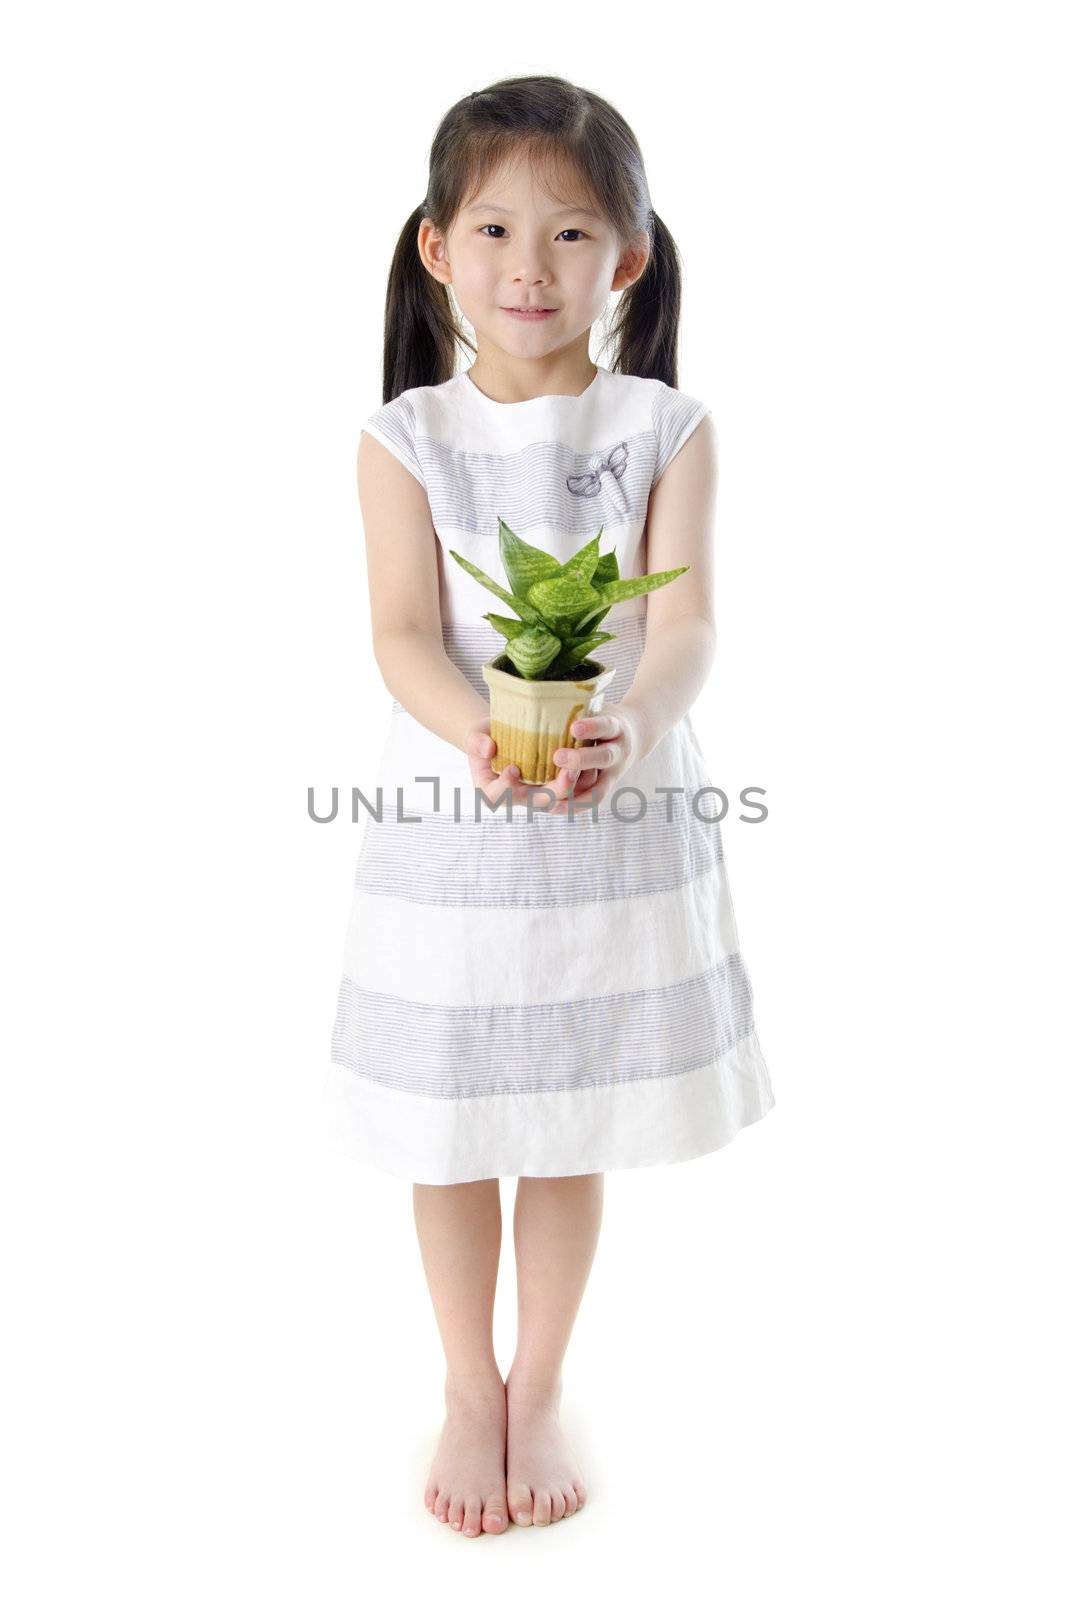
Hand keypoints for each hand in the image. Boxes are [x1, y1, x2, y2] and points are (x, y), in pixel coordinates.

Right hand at [465, 717, 583, 812]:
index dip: (505, 788)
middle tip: (567, 773)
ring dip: (572, 787)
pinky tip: (591, 766)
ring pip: (559, 799)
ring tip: (581, 768)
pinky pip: (571, 791)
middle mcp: (517, 798)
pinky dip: (582, 781)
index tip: (512, 769)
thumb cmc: (486, 735)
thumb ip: (476, 741)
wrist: (503, 735)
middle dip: (554, 791)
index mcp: (492, 790)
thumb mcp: (475, 734)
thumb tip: (488, 748)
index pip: (496, 797)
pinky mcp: (554, 786)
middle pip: (537, 803)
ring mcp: (537, 794)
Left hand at [549, 701, 649, 812]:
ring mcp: (614, 773)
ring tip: (550, 797)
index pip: (606, 725)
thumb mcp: (598, 706)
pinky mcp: (606, 786)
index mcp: (616, 728)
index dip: (592, 727)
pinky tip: (551, 808)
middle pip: (604, 758)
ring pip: (598, 788)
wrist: (637, 734)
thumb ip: (577, 707)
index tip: (574, 727)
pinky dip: (572, 806)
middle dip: (582, 760)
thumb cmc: (604, 718)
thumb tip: (539, 697)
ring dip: (574, 792)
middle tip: (558, 757)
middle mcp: (618, 752)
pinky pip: (591, 800)